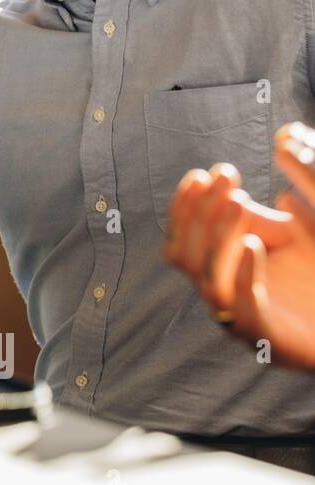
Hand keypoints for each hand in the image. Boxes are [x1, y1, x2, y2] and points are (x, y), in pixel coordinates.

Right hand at [163, 124, 314, 368]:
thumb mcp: (304, 229)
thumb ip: (289, 196)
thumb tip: (278, 147)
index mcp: (217, 268)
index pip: (180, 236)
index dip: (186, 205)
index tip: (207, 173)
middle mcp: (219, 291)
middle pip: (184, 253)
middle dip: (199, 212)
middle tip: (227, 176)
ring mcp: (238, 317)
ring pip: (206, 277)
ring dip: (217, 236)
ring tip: (240, 201)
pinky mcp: (264, 338)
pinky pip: (243, 308)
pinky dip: (244, 274)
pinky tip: (254, 245)